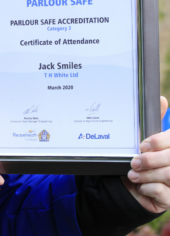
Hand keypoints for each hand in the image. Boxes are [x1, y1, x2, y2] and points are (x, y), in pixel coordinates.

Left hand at [123, 96, 169, 212]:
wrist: (128, 187)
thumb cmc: (139, 161)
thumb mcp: (143, 141)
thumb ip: (152, 123)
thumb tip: (162, 100)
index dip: (158, 142)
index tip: (142, 145)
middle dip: (151, 160)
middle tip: (134, 162)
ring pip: (169, 175)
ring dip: (147, 175)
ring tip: (133, 174)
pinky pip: (165, 193)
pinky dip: (149, 188)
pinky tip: (141, 187)